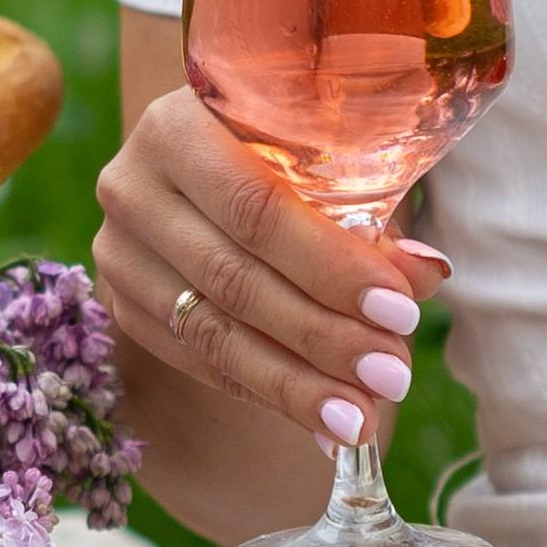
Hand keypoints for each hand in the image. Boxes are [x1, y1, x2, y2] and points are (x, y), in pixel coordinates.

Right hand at [94, 88, 448, 444]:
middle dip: (323, 338)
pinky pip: (198, 362)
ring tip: (360, 419)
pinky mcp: (122, 304)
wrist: (208, 170)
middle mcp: (132, 187)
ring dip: (296, 385)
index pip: (257, 210)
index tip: (400, 311)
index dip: (330, 267)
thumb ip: (371, 218)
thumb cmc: (284, 156)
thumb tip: (427, 274)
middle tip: (392, 378)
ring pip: (214, 334)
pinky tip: (321, 421)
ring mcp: (119, 251)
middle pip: (235, 279)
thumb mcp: (326, 166)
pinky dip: (266, 393)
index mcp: (179, 126)